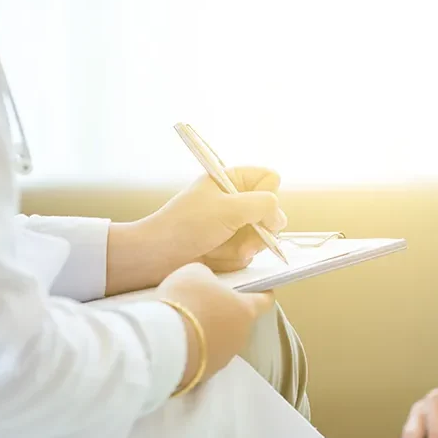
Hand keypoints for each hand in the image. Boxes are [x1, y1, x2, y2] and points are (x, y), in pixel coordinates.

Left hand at [106, 167, 287, 294]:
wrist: (157, 257)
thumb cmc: (187, 225)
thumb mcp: (229, 208)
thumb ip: (264, 205)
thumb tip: (280, 218)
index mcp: (230, 179)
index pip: (270, 179)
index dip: (268, 194)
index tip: (254, 208)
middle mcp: (234, 200)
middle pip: (271, 211)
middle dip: (258, 229)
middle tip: (243, 237)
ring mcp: (233, 225)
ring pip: (262, 236)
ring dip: (243, 247)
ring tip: (219, 249)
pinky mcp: (228, 247)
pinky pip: (248, 253)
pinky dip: (233, 258)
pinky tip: (214, 258)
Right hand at [157, 263, 274, 389]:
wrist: (164, 343)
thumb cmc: (186, 300)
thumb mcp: (195, 273)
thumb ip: (208, 277)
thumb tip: (208, 284)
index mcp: (246, 310)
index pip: (265, 301)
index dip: (262, 292)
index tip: (257, 287)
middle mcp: (241, 336)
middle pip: (239, 320)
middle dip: (226, 311)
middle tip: (204, 302)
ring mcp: (225, 357)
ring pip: (222, 340)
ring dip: (209, 332)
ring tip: (186, 323)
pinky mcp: (206, 373)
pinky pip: (204, 355)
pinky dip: (195, 348)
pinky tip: (178, 341)